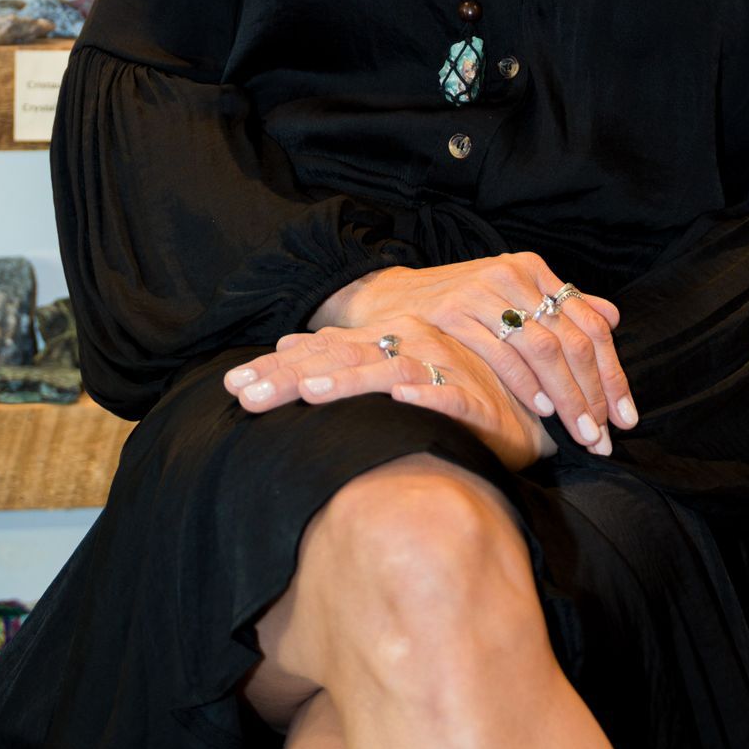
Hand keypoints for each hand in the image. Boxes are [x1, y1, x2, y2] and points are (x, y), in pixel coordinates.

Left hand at [224, 318, 551, 473]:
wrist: (517, 406)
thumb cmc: (444, 388)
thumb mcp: (386, 371)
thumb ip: (339, 357)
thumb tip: (287, 343)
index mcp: (378, 346)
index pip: (316, 357)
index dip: (273, 371)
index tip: (231, 387)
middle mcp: (403, 350)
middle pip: (337, 362)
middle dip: (289, 379)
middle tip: (247, 395)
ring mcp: (437, 371)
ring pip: (387, 374)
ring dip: (350, 383)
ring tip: (312, 394)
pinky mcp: (472, 398)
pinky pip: (447, 395)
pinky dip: (425, 395)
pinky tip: (402, 398)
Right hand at [315, 252, 635, 449]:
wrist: (386, 298)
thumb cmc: (455, 306)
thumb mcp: (510, 297)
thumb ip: (560, 307)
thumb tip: (613, 318)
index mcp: (534, 271)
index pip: (591, 325)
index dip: (613, 374)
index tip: (626, 417)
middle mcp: (514, 276)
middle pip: (574, 338)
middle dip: (595, 394)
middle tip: (604, 436)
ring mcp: (484, 292)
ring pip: (544, 347)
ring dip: (567, 396)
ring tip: (581, 432)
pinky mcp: (455, 313)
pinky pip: (502, 352)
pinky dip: (525, 382)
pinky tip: (540, 408)